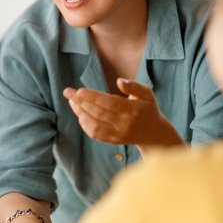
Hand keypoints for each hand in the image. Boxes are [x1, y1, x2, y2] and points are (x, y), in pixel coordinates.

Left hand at [63, 78, 181, 145]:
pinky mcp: (113, 141)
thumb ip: (134, 86)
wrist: (154, 133)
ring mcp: (118, 134)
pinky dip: (84, 124)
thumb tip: (119, 81)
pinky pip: (95, 134)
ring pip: (94, 125)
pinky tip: (79, 113)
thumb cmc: (148, 109)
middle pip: (98, 113)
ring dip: (80, 113)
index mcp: (133, 110)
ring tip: (71, 101)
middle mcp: (125, 124)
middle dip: (81, 102)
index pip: (110, 103)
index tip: (79, 91)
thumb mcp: (147, 94)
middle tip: (68, 92)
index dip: (93, 97)